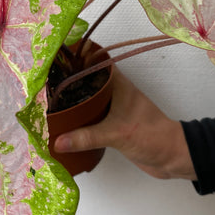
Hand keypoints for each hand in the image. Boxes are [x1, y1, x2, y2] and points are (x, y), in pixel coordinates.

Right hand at [54, 68, 195, 180]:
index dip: (75, 57)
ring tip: (46, 102)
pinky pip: (90, 117)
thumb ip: (87, 137)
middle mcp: (114, 92)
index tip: (53, 57)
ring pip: (87, 99)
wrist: (172, 157)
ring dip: (71, 101)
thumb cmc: (151, 135)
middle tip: (42, 82)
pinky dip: (77, 119)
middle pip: (86, 80)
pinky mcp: (112, 125)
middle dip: (67, 81)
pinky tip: (62, 124)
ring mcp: (113, 108)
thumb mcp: (117, 134)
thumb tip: (57, 141)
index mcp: (118, 84)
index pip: (94, 62)